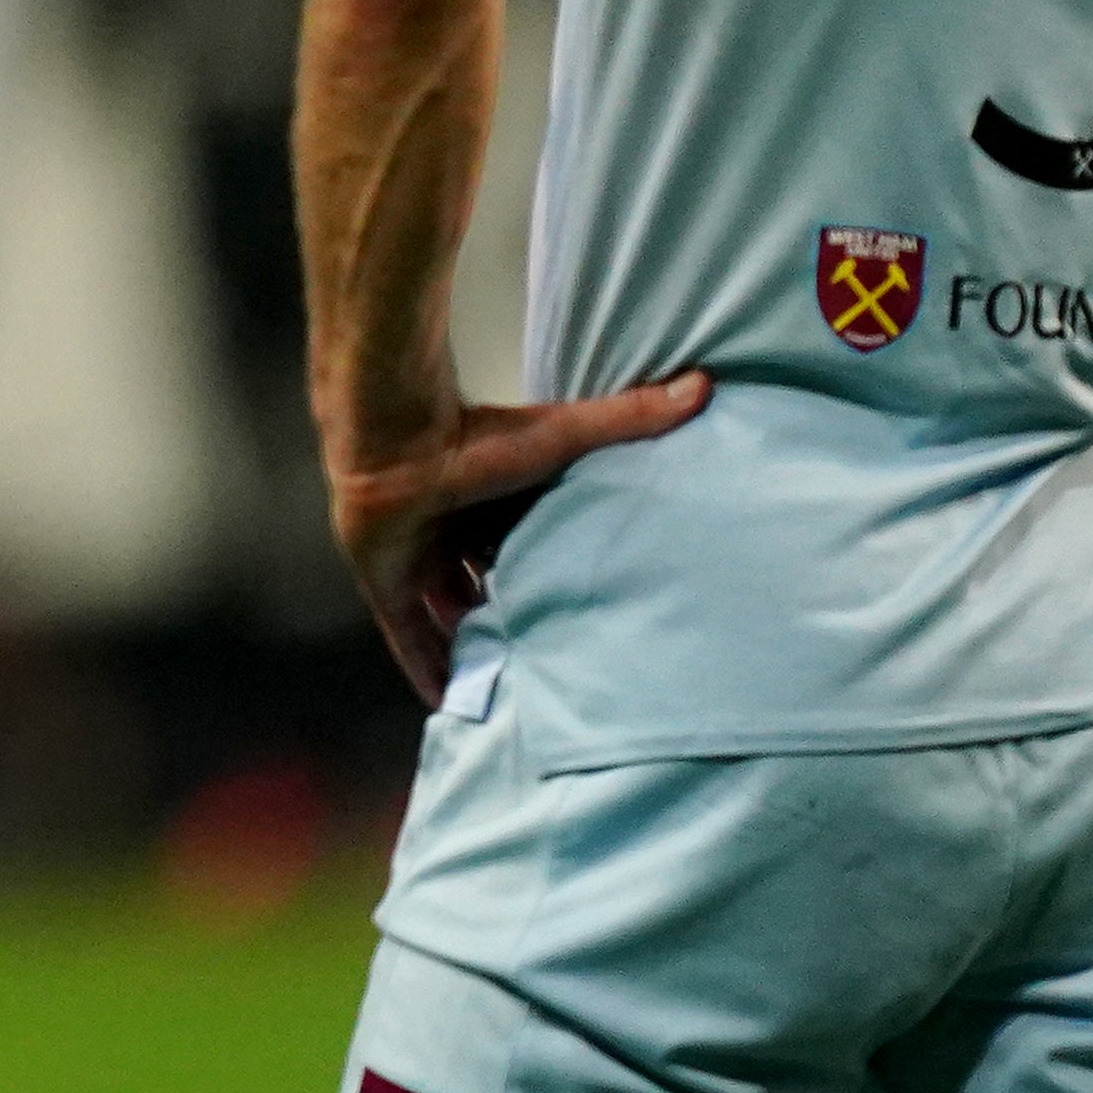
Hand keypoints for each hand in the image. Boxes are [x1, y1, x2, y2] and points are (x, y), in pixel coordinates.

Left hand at [330, 373, 710, 704]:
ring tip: (515, 691)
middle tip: (556, 660)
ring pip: (451, 616)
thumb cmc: (481, 438)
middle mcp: (455, 532)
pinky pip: (408, 639)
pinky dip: (428, 670)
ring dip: (477, 647)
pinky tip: (451, 706)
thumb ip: (631, 416)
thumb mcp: (567, 435)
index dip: (551, 574)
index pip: (528, 545)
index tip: (587, 607)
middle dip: (517, 616)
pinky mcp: (388, 586)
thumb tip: (704, 385)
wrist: (398, 442)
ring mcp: (418, 559)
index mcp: (493, 501)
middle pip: (490, 585)